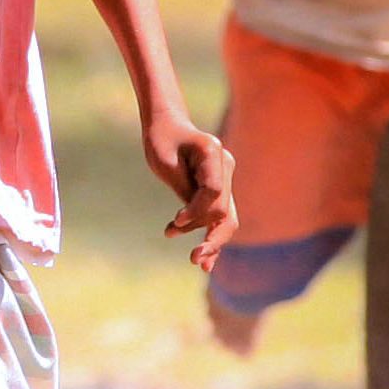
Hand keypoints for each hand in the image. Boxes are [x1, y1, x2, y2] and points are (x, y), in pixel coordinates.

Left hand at [146, 113, 233, 270]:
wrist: (168, 127)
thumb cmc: (162, 141)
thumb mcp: (165, 163)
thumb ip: (184, 190)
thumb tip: (191, 223)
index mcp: (213, 152)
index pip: (213, 191)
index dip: (196, 210)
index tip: (174, 222)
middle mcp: (226, 165)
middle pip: (225, 208)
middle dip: (212, 236)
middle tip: (195, 258)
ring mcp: (226, 178)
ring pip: (226, 217)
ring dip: (211, 241)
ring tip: (197, 262)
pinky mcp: (220, 189)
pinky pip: (220, 216)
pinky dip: (211, 235)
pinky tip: (205, 260)